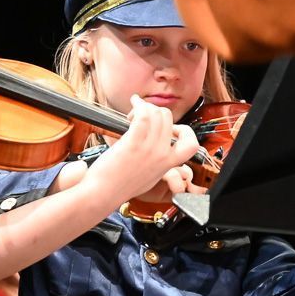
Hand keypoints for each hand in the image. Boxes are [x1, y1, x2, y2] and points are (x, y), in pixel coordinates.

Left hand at [83, 98, 200, 207]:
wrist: (103, 192)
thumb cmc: (119, 185)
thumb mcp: (149, 177)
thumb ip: (157, 162)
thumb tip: (158, 147)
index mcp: (167, 164)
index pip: (191, 144)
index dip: (184, 131)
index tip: (172, 127)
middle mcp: (162, 155)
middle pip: (168, 119)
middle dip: (155, 112)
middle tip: (141, 117)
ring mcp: (149, 149)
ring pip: (157, 114)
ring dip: (145, 107)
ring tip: (133, 112)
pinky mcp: (134, 143)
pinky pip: (143, 116)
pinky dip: (139, 105)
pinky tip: (133, 103)